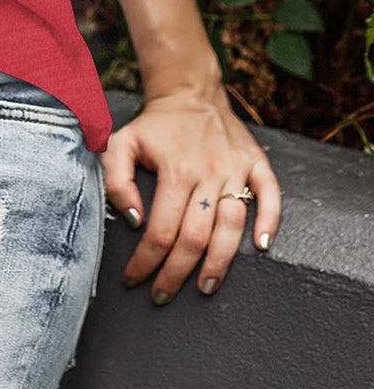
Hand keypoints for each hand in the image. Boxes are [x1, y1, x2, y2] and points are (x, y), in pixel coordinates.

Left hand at [103, 81, 280, 304]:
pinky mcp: (255, 163)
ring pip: (232, 225)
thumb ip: (116, 180)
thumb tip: (133, 220)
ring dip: (220, 261)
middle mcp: (208, 172)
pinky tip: (262, 247)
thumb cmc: (154, 126)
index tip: (133, 280)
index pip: (160, 231)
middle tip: (162, 296)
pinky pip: (270, 195)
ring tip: (205, 287)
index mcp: (174, 171)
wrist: (189, 93)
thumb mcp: (121, 143)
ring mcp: (235, 169)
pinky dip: (271, 221)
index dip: (146, 261)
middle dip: (177, 273)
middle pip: (196, 237)